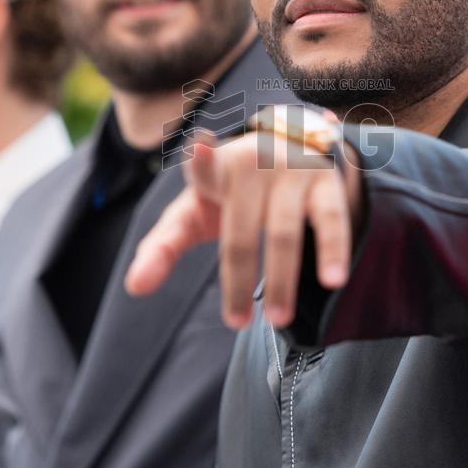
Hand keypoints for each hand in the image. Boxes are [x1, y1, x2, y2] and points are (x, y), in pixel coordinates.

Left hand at [126, 130, 361, 328]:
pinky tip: (333, 280)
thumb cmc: (230, 192)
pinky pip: (331, 220)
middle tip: (236, 322)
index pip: (203, 168)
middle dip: (237, 279)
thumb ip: (163, 247)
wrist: (290, 145)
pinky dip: (333, 250)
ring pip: (283, 232)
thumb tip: (134, 288)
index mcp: (214, 169)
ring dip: (281, 279)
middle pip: (239, 231)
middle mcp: (253, 163)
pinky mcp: (325, 181)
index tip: (199, 148)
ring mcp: (291, 170)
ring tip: (277, 319)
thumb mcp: (194, 212)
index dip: (202, 160)